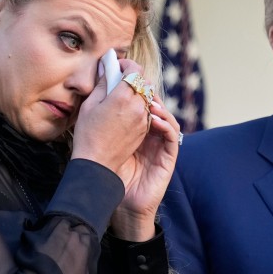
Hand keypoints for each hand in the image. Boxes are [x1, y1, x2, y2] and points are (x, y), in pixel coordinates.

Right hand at [71, 59, 150, 182]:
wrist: (97, 163)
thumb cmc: (88, 133)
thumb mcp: (90, 105)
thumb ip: (103, 83)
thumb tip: (107, 67)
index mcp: (122, 97)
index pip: (135, 70)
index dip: (127, 64)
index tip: (117, 66)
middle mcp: (137, 107)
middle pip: (144, 81)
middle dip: (133, 77)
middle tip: (119, 80)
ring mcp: (143, 119)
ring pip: (148, 96)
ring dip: (137, 92)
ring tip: (122, 97)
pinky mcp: (145, 129)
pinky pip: (146, 110)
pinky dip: (139, 105)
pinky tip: (125, 111)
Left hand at [110, 96, 180, 240]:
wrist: (110, 197)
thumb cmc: (103, 169)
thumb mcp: (100, 135)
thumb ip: (104, 113)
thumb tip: (100, 86)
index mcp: (133, 128)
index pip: (140, 103)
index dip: (137, 89)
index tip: (127, 76)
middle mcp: (148, 134)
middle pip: (155, 107)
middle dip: (149, 94)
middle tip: (140, 86)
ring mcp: (159, 145)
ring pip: (167, 119)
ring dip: (160, 108)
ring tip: (149, 101)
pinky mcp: (167, 158)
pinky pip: (172, 138)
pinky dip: (167, 126)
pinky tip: (155, 120)